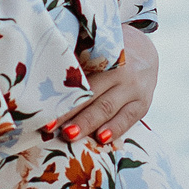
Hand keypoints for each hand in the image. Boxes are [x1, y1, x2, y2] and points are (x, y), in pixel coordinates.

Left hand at [43, 28, 157, 151]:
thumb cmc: (110, 52)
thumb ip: (78, 59)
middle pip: (93, 95)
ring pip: (108, 109)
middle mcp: (123, 73)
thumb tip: (44, 72)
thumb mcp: (97, 49)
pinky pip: (128, 119)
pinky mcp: (143, 104)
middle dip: (71, 113)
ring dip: (89, 124)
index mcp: (108, 57)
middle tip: (50, 127)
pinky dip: (115, 130)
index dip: (63, 94)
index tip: (43, 108)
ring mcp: (135, 90)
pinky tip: (101, 140)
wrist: (145, 50)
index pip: (82, 79)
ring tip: (70, 135)